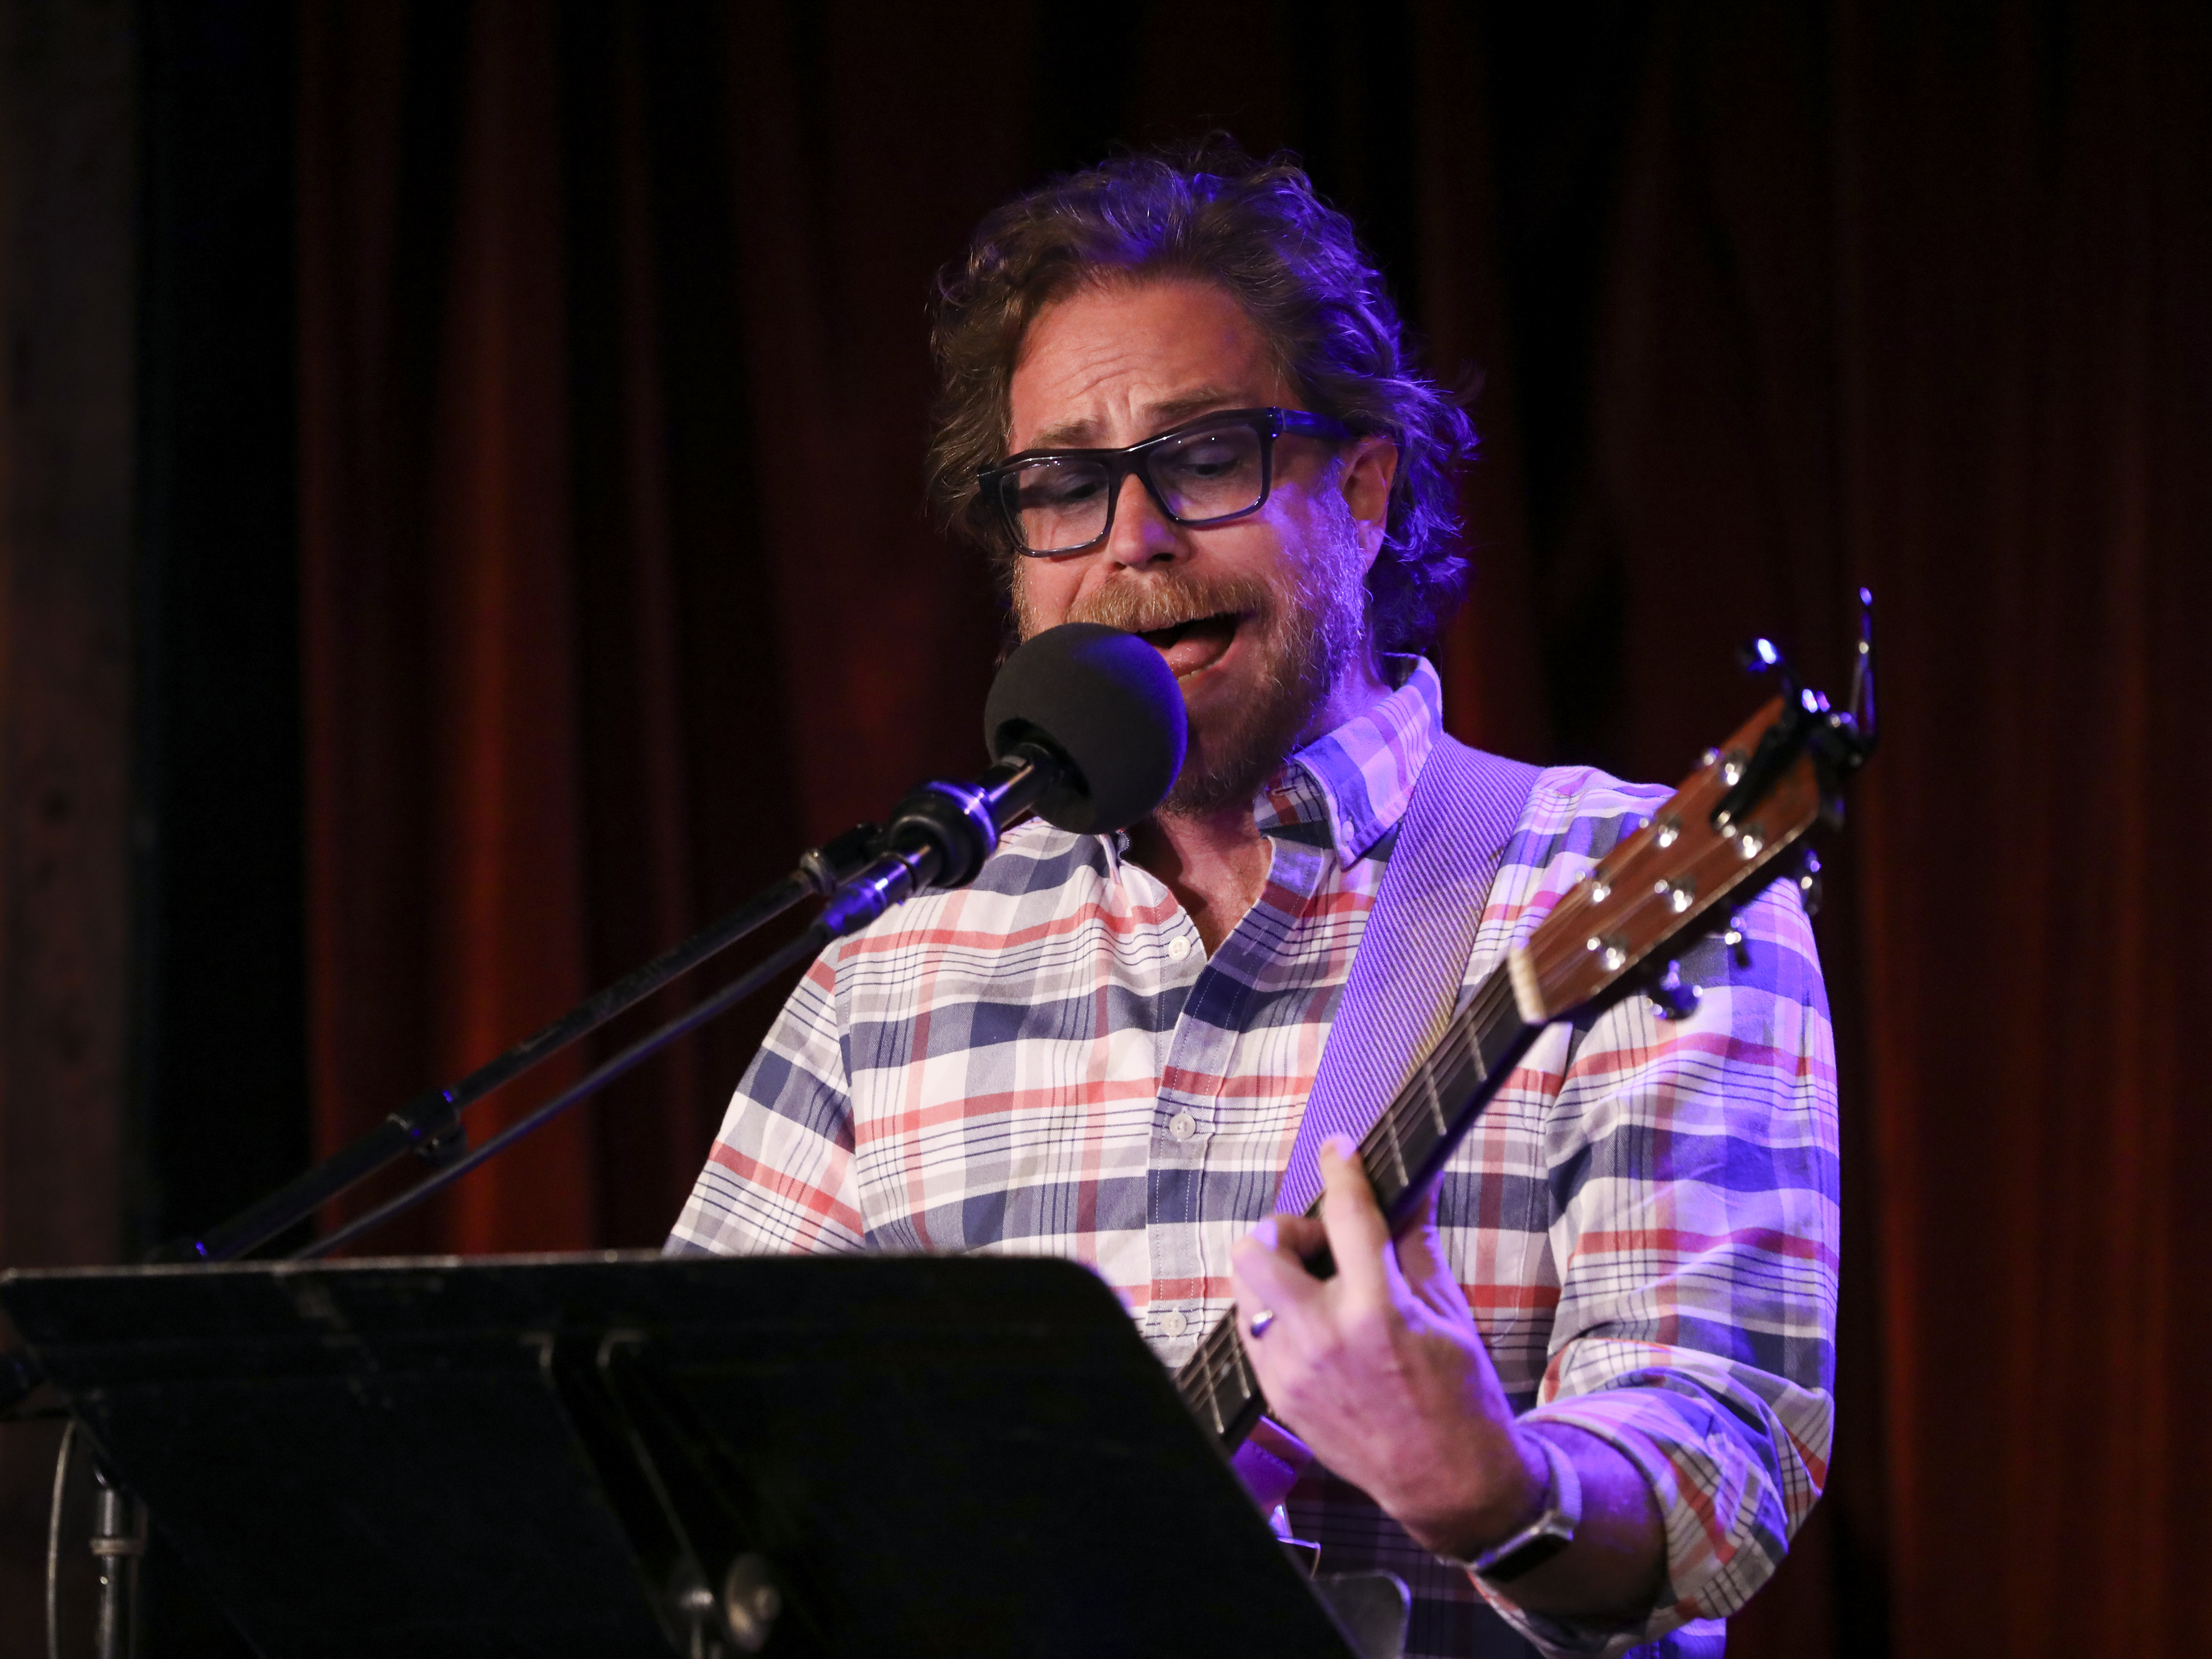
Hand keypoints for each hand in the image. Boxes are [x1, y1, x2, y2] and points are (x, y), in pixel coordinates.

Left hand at [1228, 1136, 1547, 1556]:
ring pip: (1244, 1287)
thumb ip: (1414, 1243)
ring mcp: (1292, 1370)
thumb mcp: (1447, 1309)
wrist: (1447, 1480)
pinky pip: (1252, 1330)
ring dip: (1275, 1272)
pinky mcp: (1277, 1396)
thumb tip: (1412, 1187)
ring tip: (1316, 1286)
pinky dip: (1274, 1313)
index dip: (1341, 1169)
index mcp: (1378, 1310)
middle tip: (1323, 1246)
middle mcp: (1324, 1337)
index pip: (1347, 1216)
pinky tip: (1311, 1323)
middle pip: (1258, 1248)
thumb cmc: (1458, 1394)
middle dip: (1287, 1232)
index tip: (1337, 1147)